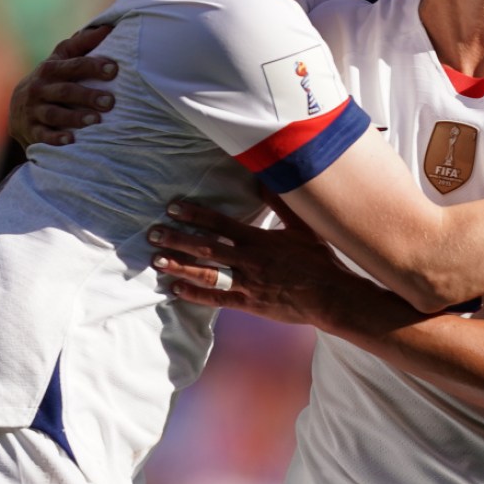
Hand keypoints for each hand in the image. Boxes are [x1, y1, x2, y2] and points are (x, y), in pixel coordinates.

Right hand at [8, 25, 118, 147]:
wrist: (18, 108)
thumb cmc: (51, 79)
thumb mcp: (61, 59)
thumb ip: (82, 44)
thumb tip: (109, 27)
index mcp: (51, 68)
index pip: (73, 65)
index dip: (93, 66)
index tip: (114, 69)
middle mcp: (40, 88)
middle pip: (65, 91)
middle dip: (87, 96)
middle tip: (110, 102)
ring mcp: (33, 110)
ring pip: (54, 114)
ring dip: (74, 117)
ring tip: (95, 120)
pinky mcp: (30, 130)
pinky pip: (42, 135)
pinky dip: (55, 138)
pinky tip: (70, 140)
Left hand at [149, 196, 370, 328]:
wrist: (331, 295)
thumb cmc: (319, 260)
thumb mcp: (303, 227)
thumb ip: (281, 204)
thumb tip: (265, 179)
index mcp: (259, 238)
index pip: (220, 223)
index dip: (195, 215)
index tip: (174, 208)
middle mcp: (248, 259)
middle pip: (206, 247)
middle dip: (177, 239)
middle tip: (153, 233)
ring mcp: (247, 283)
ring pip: (206, 273)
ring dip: (180, 266)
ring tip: (156, 260)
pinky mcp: (249, 304)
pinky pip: (217, 299)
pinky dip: (195, 294)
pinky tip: (176, 289)